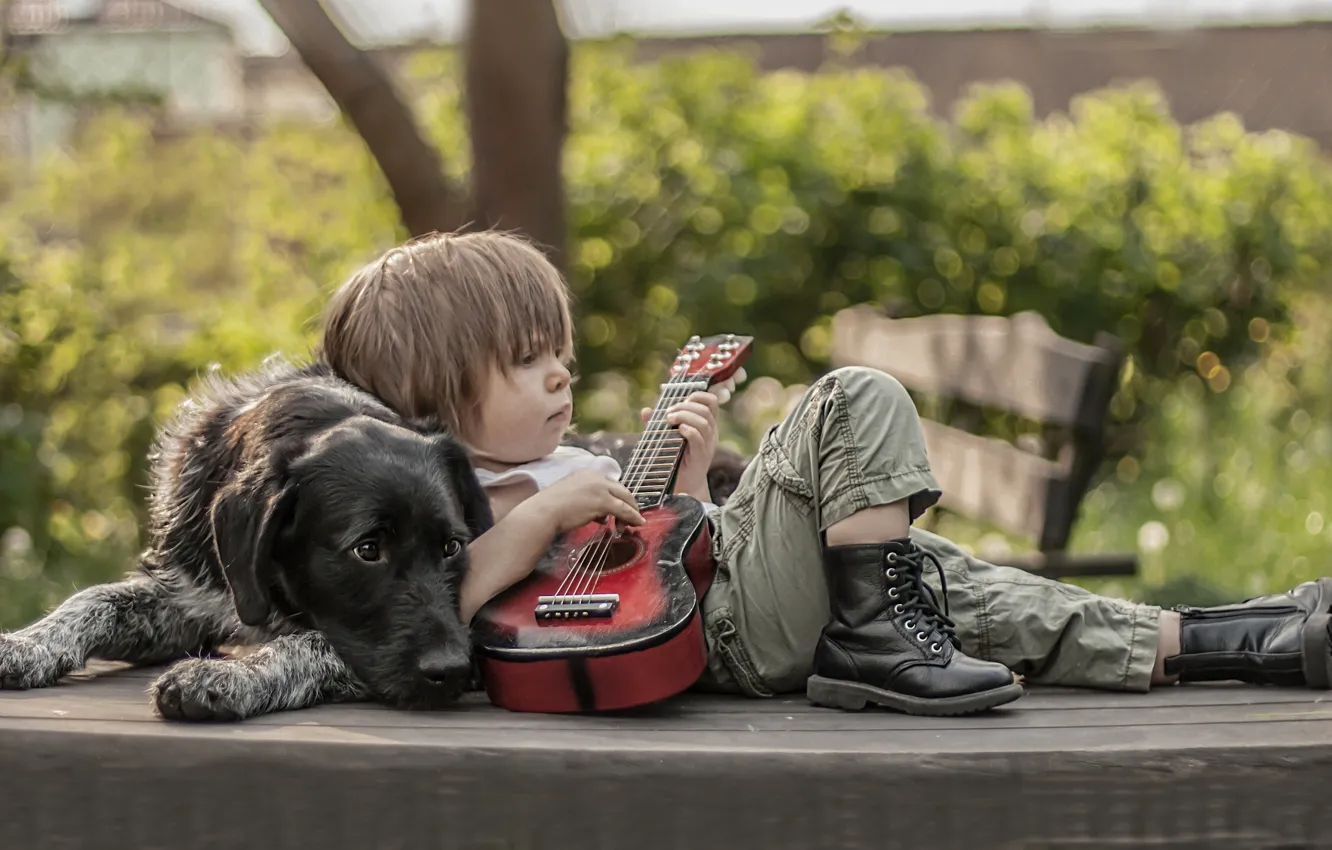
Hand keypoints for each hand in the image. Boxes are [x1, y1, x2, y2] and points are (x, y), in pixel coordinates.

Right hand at [528, 468, 644, 534]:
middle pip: (621, 489)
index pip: (610, 484)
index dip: (617, 497)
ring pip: (625, 499)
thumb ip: (589, 503)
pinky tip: (637, 523)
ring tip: (633, 523)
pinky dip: (633, 517)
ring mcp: (600, 488)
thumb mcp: (573, 498)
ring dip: (631, 512)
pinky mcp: (603, 501)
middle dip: (628, 504)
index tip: (620, 508)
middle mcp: (596, 477)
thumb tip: (603, 517)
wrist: (544, 512)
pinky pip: (624, 510)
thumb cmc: (552, 508)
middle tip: (632, 516)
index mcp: (587, 473)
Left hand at [641, 370, 742, 503]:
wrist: (683, 486)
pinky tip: (677, 431)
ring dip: (684, 416)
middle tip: (667, 413)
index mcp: (706, 425)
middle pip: (705, 409)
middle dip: (685, 406)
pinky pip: (698, 438)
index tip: (680, 398)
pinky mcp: (701, 456)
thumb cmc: (675, 459)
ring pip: (703, 422)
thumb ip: (658, 424)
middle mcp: (711, 433)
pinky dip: (688, 430)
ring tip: (669, 420)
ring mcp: (708, 445)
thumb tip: (646, 410)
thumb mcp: (667, 438)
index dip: (698, 395)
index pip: (711, 402)